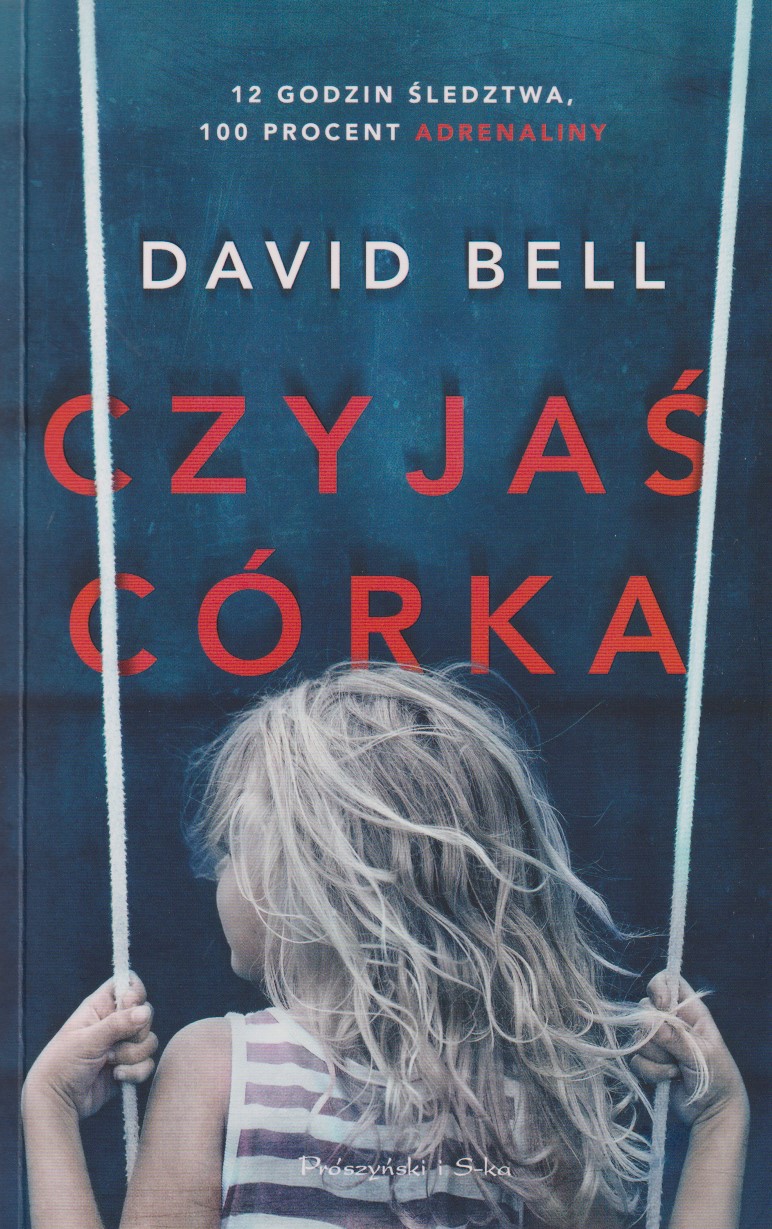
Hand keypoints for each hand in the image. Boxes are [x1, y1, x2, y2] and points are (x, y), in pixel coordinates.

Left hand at [23, 975, 157, 1119]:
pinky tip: (116, 1077)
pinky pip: (148, 1064)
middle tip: (112, 1044)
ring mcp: (123, 1045)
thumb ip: (117, 1024)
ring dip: (131, 1055)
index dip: (135, 992)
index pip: (128, 983)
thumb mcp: (87, 1040)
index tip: (128, 1005)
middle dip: (135, 1032)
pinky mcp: (129, 1066)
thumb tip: (145, 1011)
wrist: (59, 1102)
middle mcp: (115, 1022)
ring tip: (108, 1062)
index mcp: (101, 1007)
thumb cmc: (63, 1064)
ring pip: (150, 1041)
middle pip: (146, 1013)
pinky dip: (135, 1072)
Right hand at [631, 972, 747, 1126]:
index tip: (662, 1006)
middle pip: (644, 1008)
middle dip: (657, 1034)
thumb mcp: (701, 1055)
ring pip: (639, 1036)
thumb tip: (648, 1021)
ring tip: (678, 1068)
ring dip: (658, 1057)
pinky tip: (670, 1078)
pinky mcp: (648, 1061)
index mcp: (690, 1011)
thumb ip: (675, 1038)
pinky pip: (635, 1059)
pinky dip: (652, 1072)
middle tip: (678, 1050)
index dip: (659, 988)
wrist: (712, 1112)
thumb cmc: (717, 1078)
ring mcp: (658, 1041)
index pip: (667, 981)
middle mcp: (671, 1021)